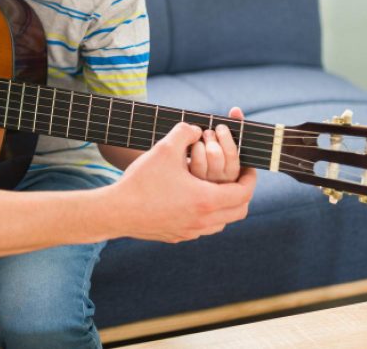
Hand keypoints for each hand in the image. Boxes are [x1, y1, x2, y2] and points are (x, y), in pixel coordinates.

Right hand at [111, 122, 255, 242]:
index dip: (249, 178)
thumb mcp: (164, 148)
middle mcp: (203, 221)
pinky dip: (206, 215)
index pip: (244, 192)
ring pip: (221, 223)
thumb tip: (196, 129)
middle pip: (239, 211)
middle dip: (241, 193)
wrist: (116, 211)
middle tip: (235, 179)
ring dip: (224, 206)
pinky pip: (202, 229)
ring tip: (214, 189)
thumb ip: (185, 132)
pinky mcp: (177, 237)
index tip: (247, 167)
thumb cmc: (141, 180)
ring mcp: (190, 232)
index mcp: (206, 200)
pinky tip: (191, 201)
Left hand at [188, 106, 243, 183]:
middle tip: (210, 131)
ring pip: (204, 158)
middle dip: (212, 138)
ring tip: (202, 136)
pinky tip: (193, 144)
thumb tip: (235, 109)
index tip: (220, 127)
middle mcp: (220, 182)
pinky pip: (192, 162)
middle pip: (216, 155)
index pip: (233, 155)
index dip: (226, 138)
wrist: (189, 175)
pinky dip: (193, 149)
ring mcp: (204, 184)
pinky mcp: (190, 183)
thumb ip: (235, 126)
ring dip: (202, 142)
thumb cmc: (217, 154)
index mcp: (234, 174)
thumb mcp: (227, 144)